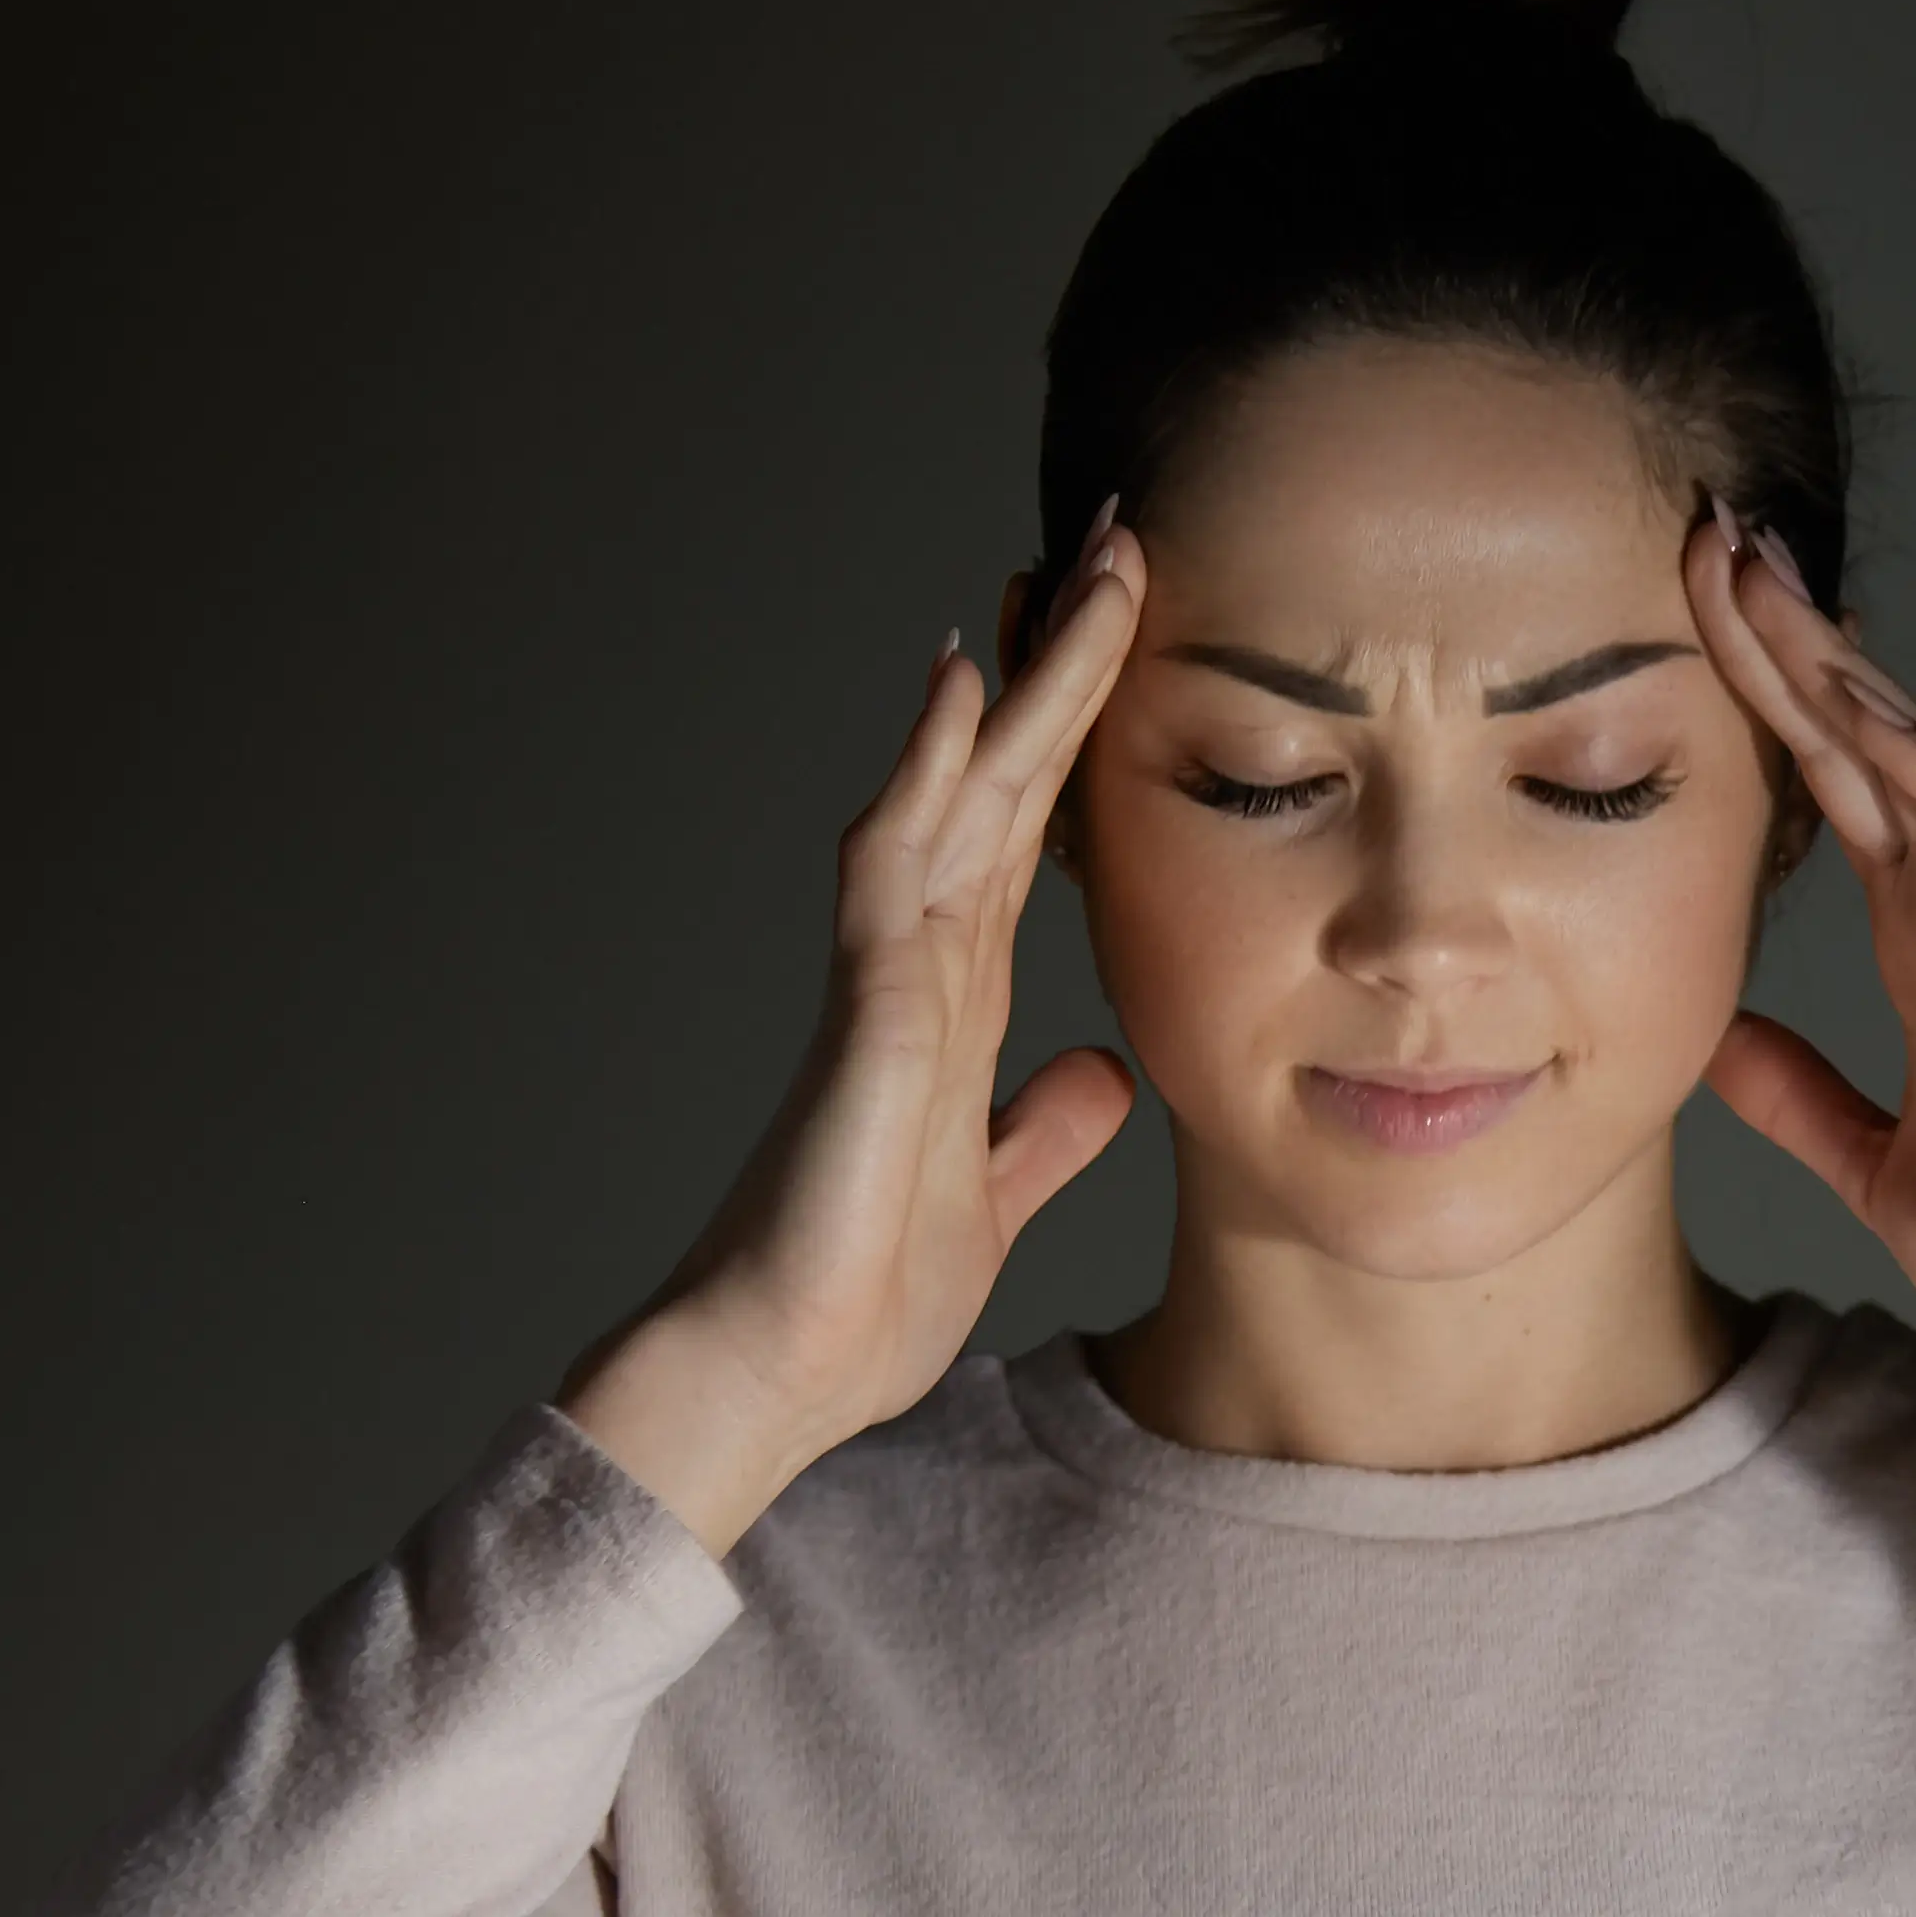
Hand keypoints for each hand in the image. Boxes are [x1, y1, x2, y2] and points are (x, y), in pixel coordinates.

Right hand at [560, 515, 1148, 1551]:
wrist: (777, 1371)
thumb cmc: (859, 1295)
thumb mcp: (991, 1199)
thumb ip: (1041, 1131)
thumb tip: (1099, 1075)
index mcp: (956, 1003)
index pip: (1029, 837)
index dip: (1082, 741)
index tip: (1138, 644)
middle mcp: (919, 965)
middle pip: (1002, 782)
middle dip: (1065, 669)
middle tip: (1127, 545)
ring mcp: (888, 979)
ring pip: (954, 792)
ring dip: (1015, 686)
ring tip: (1072, 575)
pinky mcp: (869, 1016)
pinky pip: (897, 867)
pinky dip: (924, 774)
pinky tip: (957, 694)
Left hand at [1681, 507, 1915, 1434]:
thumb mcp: (1873, 1169)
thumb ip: (1802, 1097)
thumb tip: (1717, 1043)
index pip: (1844, 798)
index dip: (1781, 707)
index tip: (1708, 618)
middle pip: (1874, 749)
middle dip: (1797, 644)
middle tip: (1715, 536)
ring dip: (1849, 672)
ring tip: (1764, 580)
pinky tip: (1865, 707)